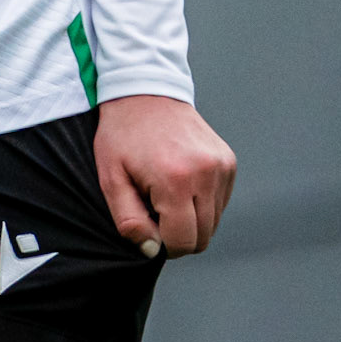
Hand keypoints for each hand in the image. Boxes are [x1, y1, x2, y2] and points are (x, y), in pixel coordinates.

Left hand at [94, 94, 235, 257]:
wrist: (144, 90)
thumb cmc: (122, 134)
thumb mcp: (111, 177)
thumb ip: (129, 220)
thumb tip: (152, 251)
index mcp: (175, 180)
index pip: (182, 242)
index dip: (163, 244)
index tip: (148, 224)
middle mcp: (206, 173)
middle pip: (203, 237)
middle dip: (178, 233)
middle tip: (154, 207)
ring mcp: (222, 166)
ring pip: (214, 222)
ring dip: (191, 218)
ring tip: (166, 191)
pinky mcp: (229, 161)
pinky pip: (220, 202)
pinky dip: (202, 202)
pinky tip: (181, 181)